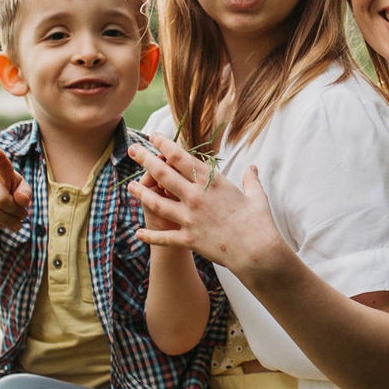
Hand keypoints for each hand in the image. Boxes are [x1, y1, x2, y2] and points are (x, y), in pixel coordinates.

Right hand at [0, 148, 30, 236]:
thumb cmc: (12, 194)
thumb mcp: (22, 191)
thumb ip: (25, 193)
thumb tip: (21, 199)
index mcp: (1, 173)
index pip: (2, 166)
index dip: (0, 159)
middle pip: (2, 200)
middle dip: (16, 212)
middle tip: (23, 215)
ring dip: (9, 222)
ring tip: (16, 222)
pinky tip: (0, 224)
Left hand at [128, 136, 287, 282]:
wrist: (257, 251)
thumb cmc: (258, 222)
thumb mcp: (256, 195)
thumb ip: (251, 179)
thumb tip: (253, 168)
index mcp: (212, 181)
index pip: (181, 157)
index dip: (165, 145)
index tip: (154, 137)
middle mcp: (196, 196)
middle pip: (163, 173)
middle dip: (145, 159)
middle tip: (132, 150)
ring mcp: (189, 218)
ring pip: (157, 202)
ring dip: (141, 193)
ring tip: (130, 186)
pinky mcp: (188, 239)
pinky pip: (164, 237)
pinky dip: (150, 236)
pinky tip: (138, 233)